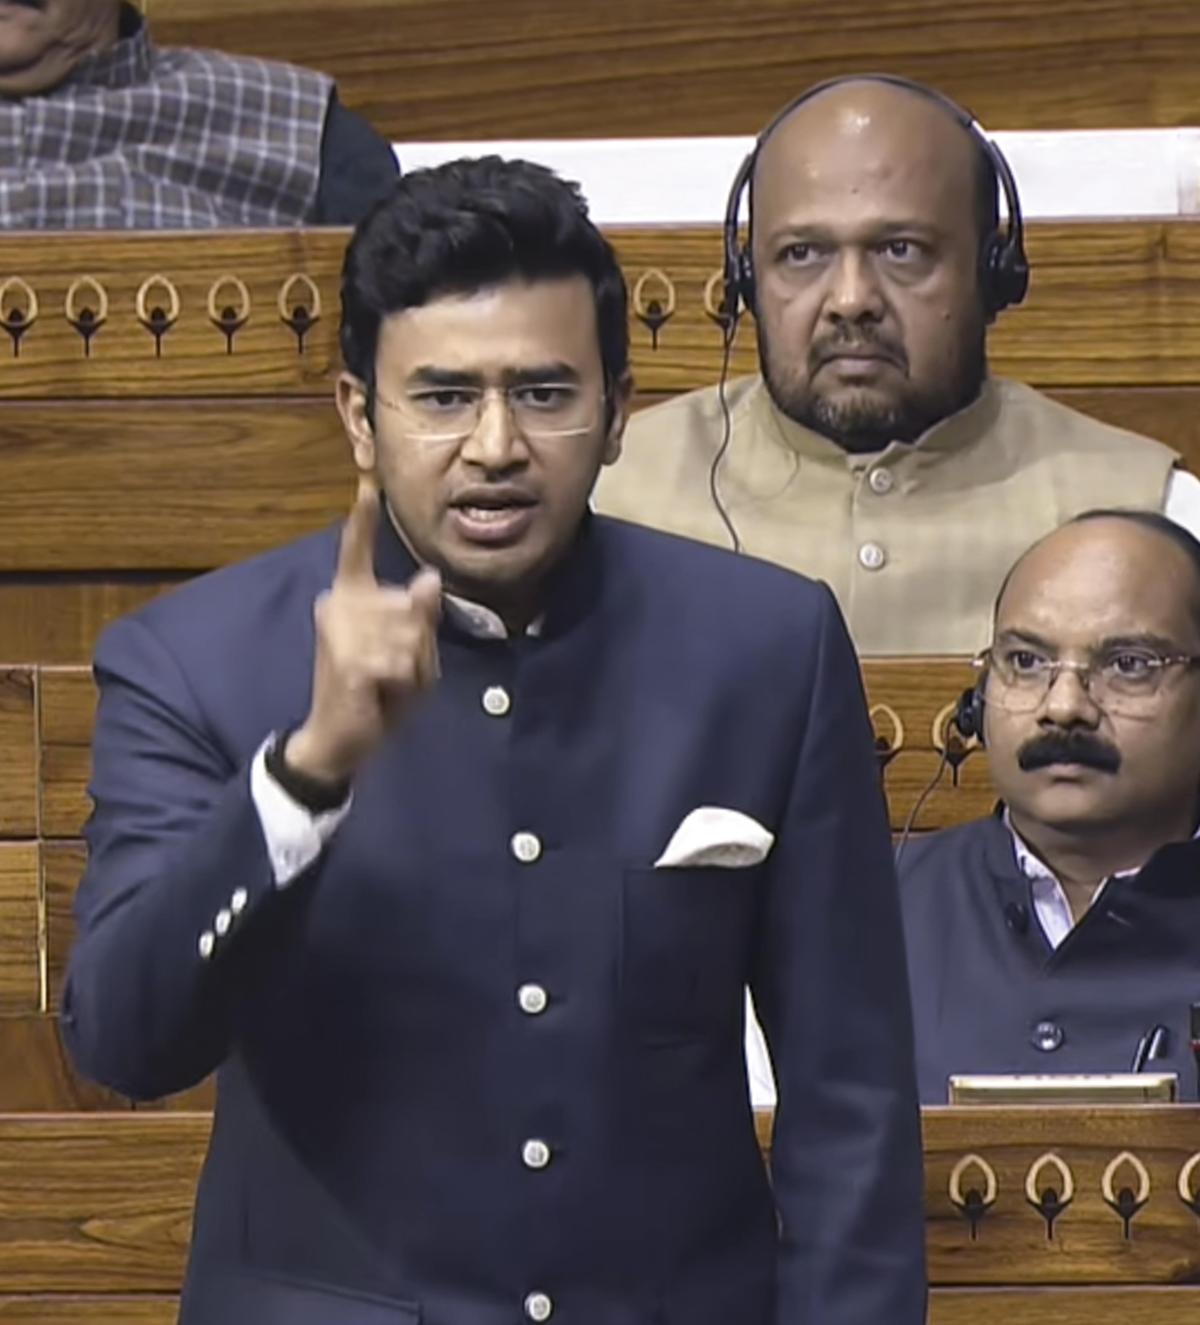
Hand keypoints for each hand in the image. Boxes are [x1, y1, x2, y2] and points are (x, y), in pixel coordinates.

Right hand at [287, 479, 440, 784]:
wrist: (342, 736)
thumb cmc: (377, 691)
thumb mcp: (412, 653)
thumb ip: (421, 617)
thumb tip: (428, 578)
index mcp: (352, 596)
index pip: (356, 551)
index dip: (362, 519)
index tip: (366, 484)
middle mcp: (338, 604)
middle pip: (412, 606)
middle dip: (420, 646)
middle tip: (396, 673)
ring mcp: (340, 630)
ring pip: (411, 635)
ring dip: (415, 668)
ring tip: (389, 684)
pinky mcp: (347, 659)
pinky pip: (401, 662)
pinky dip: (406, 684)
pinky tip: (383, 694)